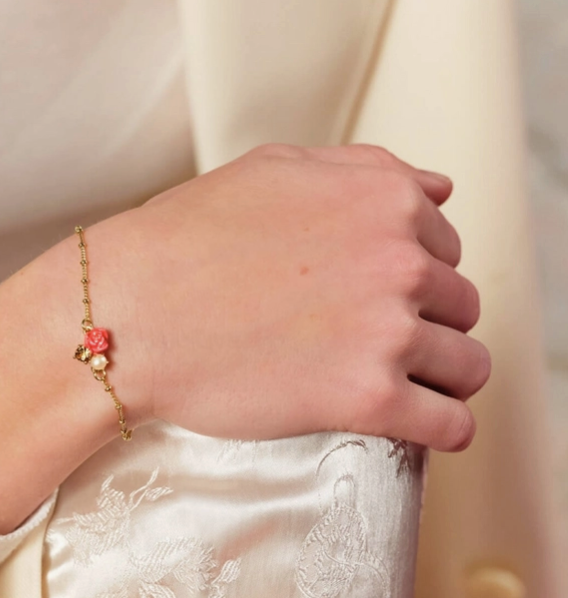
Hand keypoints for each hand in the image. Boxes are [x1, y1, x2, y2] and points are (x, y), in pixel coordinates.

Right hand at [85, 144, 489, 451]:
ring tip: (393, 382)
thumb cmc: (185, 240)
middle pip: (460, 306)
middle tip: (367, 340)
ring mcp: (388, 331)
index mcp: (383, 200)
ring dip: (440, 376)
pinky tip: (417, 422)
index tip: (373, 297)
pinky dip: (443, 426)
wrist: (130, 312)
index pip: (447, 248)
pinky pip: (452, 424)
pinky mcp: (368, 399)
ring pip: (467, 365)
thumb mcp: (273, 170)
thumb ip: (363, 171)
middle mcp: (400, 260)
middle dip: (426, 323)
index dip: (413, 276)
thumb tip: (440, 191)